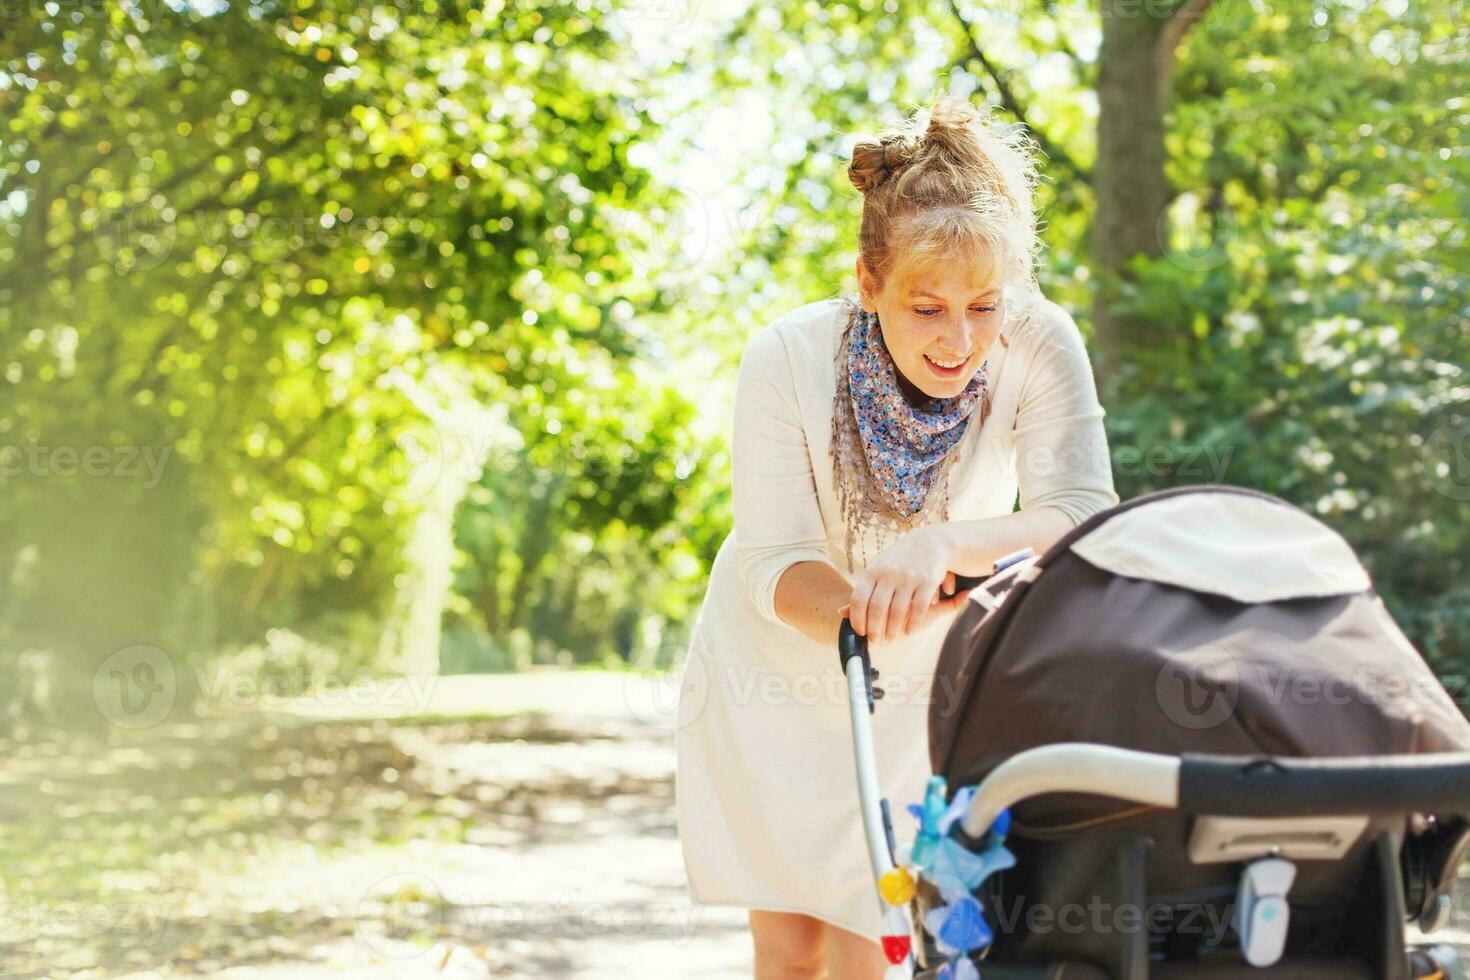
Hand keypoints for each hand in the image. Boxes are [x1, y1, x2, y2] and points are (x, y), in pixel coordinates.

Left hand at [842, 526, 972, 642]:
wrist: (931, 542)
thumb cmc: (898, 561)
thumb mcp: (877, 569)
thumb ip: (863, 591)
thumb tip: (840, 613)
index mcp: (873, 571)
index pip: (859, 600)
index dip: (857, 620)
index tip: (860, 632)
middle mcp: (889, 573)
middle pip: (877, 609)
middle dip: (875, 630)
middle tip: (875, 640)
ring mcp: (909, 577)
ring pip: (898, 612)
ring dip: (893, 630)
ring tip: (890, 638)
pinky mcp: (927, 581)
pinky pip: (918, 609)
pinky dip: (912, 624)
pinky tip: (909, 631)